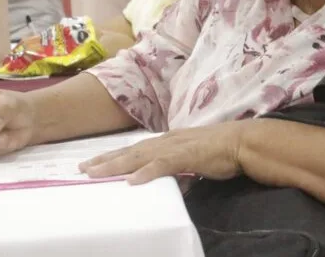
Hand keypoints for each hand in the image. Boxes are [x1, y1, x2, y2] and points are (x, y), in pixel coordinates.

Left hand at [78, 120, 250, 183]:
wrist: (242, 141)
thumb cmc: (221, 151)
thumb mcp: (194, 159)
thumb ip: (180, 169)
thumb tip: (173, 182)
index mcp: (168, 140)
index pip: (135, 149)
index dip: (114, 156)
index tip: (94, 163)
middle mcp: (167, 140)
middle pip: (130, 151)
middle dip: (105, 160)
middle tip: (82, 169)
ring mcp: (175, 146)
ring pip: (139, 156)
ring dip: (116, 165)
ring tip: (96, 173)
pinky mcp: (187, 155)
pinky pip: (163, 164)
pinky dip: (147, 172)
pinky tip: (132, 180)